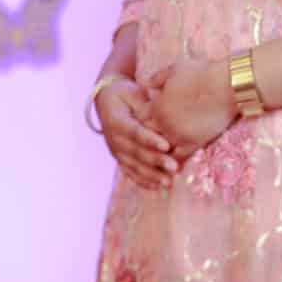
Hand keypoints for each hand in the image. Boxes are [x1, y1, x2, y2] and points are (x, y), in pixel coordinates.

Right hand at [96, 76, 178, 190]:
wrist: (106, 99)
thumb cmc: (125, 93)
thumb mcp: (133, 93)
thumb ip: (145, 105)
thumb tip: (160, 116)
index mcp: (116, 120)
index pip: (135, 132)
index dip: (150, 140)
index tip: (166, 145)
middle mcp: (114, 139)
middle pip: (136, 152)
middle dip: (156, 161)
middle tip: (174, 167)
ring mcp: (116, 151)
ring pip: (134, 166)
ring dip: (152, 175)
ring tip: (169, 182)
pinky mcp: (120, 158)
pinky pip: (130, 172)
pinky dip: (143, 181)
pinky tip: (157, 188)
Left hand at [146, 60, 235, 152]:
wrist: (228, 84)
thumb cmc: (202, 72)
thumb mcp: (175, 69)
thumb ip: (157, 79)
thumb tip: (146, 84)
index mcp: (157, 107)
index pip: (139, 118)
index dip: (141, 115)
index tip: (145, 113)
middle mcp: (164, 125)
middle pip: (147, 135)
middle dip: (148, 133)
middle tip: (151, 131)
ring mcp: (179, 136)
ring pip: (160, 149)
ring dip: (160, 147)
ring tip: (161, 146)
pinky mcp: (194, 143)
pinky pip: (178, 157)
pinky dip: (174, 158)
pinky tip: (174, 157)